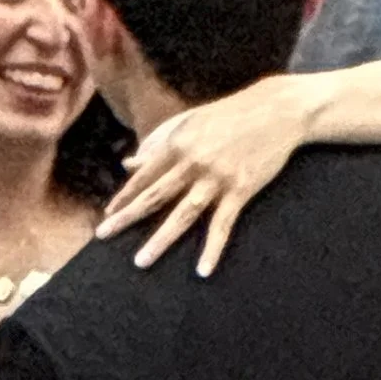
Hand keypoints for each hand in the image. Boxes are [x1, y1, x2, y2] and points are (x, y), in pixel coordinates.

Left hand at [96, 83, 310, 273]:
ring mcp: (217, 177)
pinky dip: (212, 249)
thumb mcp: (190, 121)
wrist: (276, 109)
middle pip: (154, 196)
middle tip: (104, 237)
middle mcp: (192, 161)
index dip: (124, 197)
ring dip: (161, 239)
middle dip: (127, 218)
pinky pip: (223, 224)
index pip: (144, 176)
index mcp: (178, 143)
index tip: (107, 215)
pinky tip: (202, 270)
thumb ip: (158, 142)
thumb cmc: (230, 114)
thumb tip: (129, 163)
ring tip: (141, 261)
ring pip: (183, 214)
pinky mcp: (241, 188)